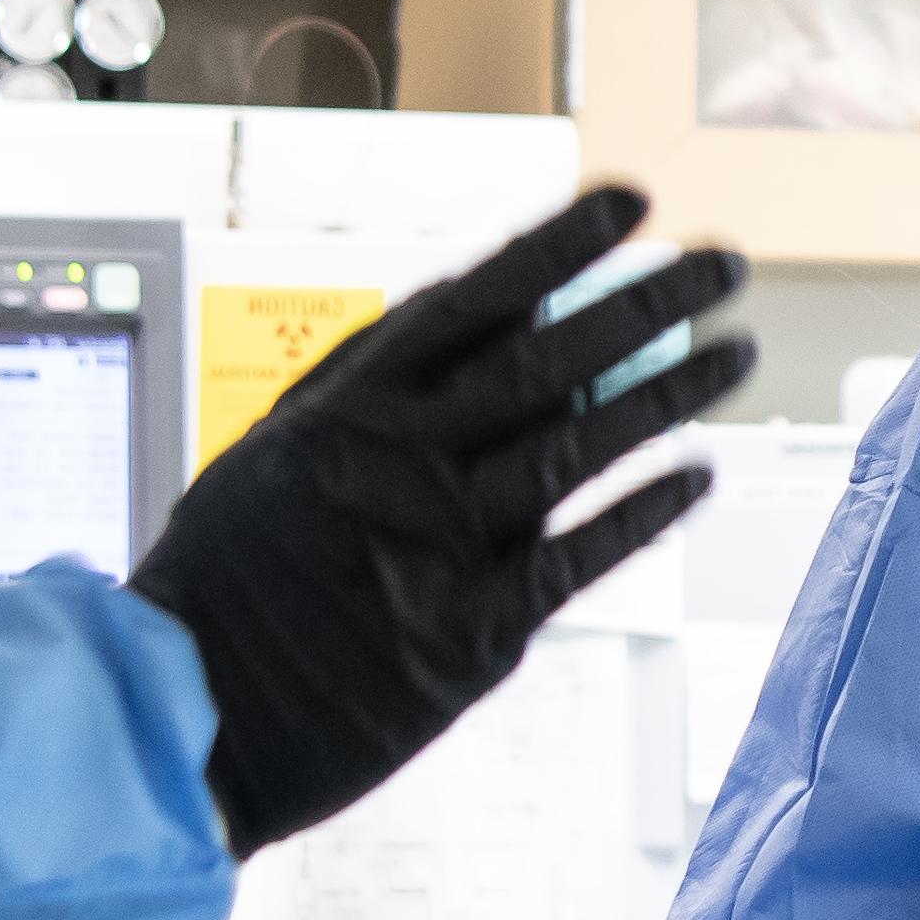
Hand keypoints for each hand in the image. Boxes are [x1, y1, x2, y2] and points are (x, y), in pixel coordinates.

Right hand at [124, 186, 751, 851]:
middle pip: (547, 359)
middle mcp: (394, 464)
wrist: (181, 718)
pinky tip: (696, 474)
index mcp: (343, 410)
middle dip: (649, 301)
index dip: (558, 244)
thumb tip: (476, 323)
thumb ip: (370, 394)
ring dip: (670, 394)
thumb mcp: (274, 458)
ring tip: (737, 354)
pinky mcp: (465, 635)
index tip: (629, 201)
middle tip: (724, 264)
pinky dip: (645, 510)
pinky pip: (578, 557)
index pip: (472, 299)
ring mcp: (433, 548)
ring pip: (577, 447)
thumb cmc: (227, 584)